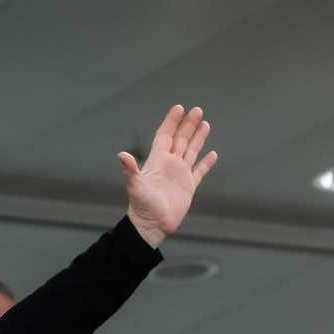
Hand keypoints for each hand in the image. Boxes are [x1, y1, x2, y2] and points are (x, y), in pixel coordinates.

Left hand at [120, 105, 217, 247]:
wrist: (152, 225)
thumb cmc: (142, 207)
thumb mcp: (136, 187)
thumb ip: (130, 170)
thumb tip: (121, 154)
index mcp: (158, 161)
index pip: (165, 136)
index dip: (171, 122)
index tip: (179, 108)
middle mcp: (170, 164)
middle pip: (181, 140)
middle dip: (188, 125)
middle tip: (197, 110)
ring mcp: (180, 174)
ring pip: (191, 151)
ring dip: (198, 138)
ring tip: (205, 123)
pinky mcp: (188, 186)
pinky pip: (199, 171)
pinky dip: (206, 163)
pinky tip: (212, 154)